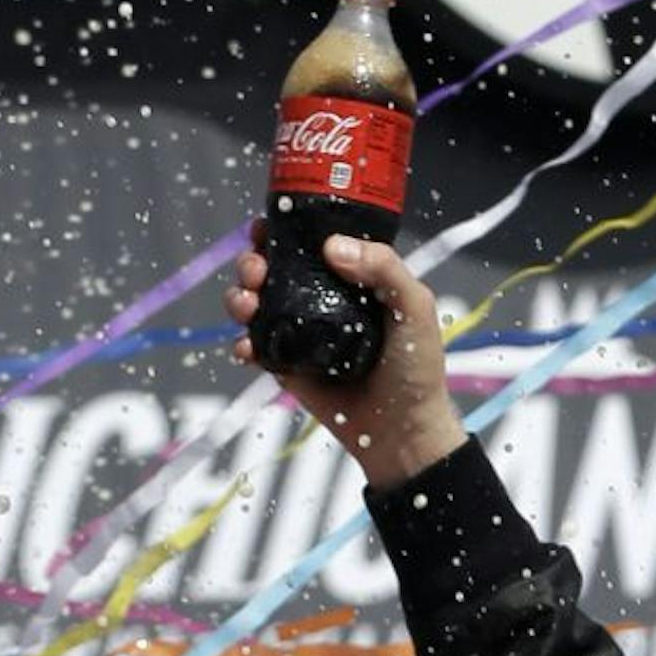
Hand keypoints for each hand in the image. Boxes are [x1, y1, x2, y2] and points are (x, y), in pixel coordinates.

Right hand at [226, 224, 466, 489]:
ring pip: (255, 302)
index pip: (309, 242)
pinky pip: (253, 347)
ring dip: (238, 296)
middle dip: (252, 261)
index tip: (268, 226)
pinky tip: (248, 349)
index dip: (283, 230)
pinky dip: (242, 344)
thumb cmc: (416, 367)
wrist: (402, 429)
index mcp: (352, 277)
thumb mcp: (415, 308)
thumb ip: (385, 268)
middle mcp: (321, 299)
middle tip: (256, 270)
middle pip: (272, 267)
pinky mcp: (287, 365)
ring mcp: (300, 332)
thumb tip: (332, 246)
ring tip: (246, 305)